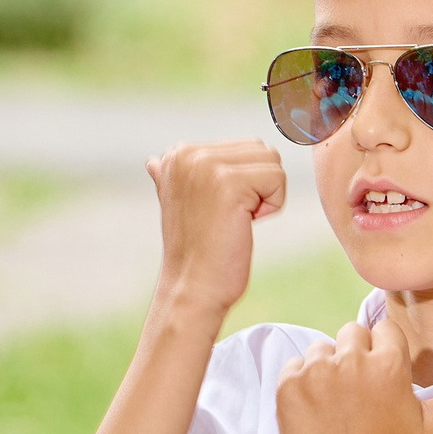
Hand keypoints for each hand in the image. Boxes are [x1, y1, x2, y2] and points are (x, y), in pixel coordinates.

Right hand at [148, 140, 284, 322]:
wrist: (192, 287)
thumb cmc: (196, 251)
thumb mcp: (180, 205)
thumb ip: (175, 178)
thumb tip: (154, 161)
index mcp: (176, 153)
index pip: (245, 146)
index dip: (247, 183)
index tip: (219, 210)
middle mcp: (186, 152)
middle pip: (261, 149)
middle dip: (260, 186)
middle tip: (231, 217)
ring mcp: (206, 165)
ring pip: (272, 161)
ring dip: (266, 196)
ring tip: (236, 219)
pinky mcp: (228, 182)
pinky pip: (278, 178)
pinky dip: (273, 206)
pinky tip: (244, 224)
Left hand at [276, 318, 432, 433]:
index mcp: (390, 362)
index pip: (384, 332)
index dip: (384, 357)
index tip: (382, 384)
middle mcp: (351, 359)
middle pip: (352, 334)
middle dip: (356, 357)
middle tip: (360, 397)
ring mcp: (316, 372)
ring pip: (322, 348)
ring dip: (328, 368)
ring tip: (339, 405)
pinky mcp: (289, 386)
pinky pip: (294, 366)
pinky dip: (302, 384)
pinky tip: (318, 411)